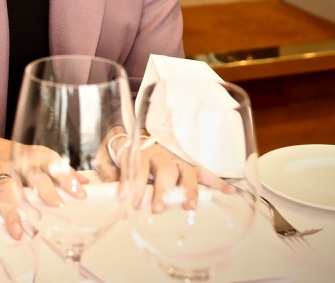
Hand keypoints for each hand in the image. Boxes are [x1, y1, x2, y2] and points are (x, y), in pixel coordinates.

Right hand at [0, 132, 86, 238]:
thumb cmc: (11, 156)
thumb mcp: (35, 158)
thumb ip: (58, 171)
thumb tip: (84, 182)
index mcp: (32, 157)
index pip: (53, 165)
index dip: (67, 179)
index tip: (80, 195)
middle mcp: (15, 162)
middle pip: (32, 176)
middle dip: (45, 191)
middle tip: (57, 206)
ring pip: (5, 187)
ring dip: (12, 207)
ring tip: (20, 228)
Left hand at [103, 129, 232, 212]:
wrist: (132, 126)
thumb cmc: (120, 146)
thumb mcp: (105, 154)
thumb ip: (107, 170)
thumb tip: (111, 189)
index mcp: (138, 149)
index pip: (137, 166)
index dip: (133, 183)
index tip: (129, 200)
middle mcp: (159, 153)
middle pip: (164, 170)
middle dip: (162, 190)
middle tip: (158, 208)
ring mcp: (175, 157)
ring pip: (185, 172)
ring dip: (188, 189)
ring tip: (189, 206)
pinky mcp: (186, 163)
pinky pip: (203, 171)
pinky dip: (216, 181)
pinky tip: (229, 191)